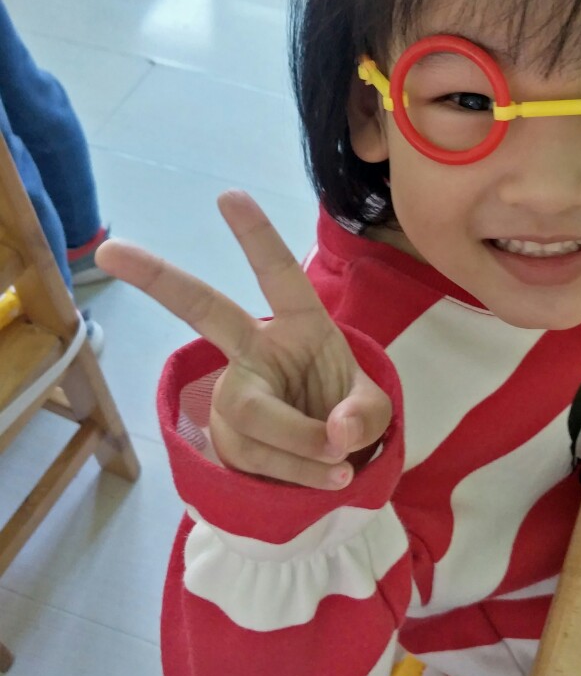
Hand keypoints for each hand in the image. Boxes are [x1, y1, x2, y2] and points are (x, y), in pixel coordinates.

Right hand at [95, 191, 391, 488]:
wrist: (330, 469)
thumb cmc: (349, 417)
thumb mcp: (375, 411)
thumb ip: (366, 415)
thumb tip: (335, 434)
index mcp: (301, 327)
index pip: (280, 277)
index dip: (257, 238)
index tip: (229, 196)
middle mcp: (258, 351)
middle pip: (205, 311)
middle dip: (159, 278)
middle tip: (110, 248)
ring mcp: (236, 393)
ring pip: (254, 416)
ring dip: (302, 449)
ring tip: (340, 466)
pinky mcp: (226, 437)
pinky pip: (257, 458)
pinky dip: (299, 476)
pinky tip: (321, 480)